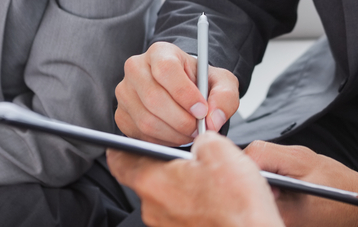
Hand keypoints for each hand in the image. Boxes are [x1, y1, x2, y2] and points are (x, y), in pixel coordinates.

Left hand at [107, 131, 281, 226]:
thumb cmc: (237, 204)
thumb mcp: (219, 149)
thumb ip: (201, 138)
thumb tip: (202, 142)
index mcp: (153, 182)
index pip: (120, 161)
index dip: (121, 148)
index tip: (123, 142)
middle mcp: (154, 208)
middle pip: (149, 178)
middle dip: (168, 166)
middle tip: (192, 157)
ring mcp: (168, 226)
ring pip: (168, 197)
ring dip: (184, 186)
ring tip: (213, 180)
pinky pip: (182, 213)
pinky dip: (195, 204)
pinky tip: (218, 199)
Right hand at [114, 41, 238, 145]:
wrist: (183, 91)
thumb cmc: (200, 83)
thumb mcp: (221, 82)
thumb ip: (224, 97)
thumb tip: (214, 120)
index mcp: (161, 52)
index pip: (166, 69)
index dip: (184, 93)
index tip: (202, 110)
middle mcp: (136, 68)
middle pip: (153, 98)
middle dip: (181, 120)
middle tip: (199, 128)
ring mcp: (125, 92)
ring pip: (146, 120)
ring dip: (173, 133)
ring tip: (190, 132)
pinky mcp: (121, 115)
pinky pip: (140, 134)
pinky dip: (162, 140)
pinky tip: (176, 134)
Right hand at [244, 140, 357, 226]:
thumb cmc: (342, 209)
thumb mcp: (301, 216)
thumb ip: (272, 207)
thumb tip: (248, 205)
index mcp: (296, 158)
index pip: (255, 152)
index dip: (238, 169)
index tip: (233, 189)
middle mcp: (295, 154)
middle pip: (256, 155)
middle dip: (245, 175)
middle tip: (243, 198)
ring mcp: (298, 160)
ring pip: (264, 163)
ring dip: (257, 181)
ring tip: (257, 202)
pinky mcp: (301, 168)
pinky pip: (276, 170)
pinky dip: (269, 184)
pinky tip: (272, 202)